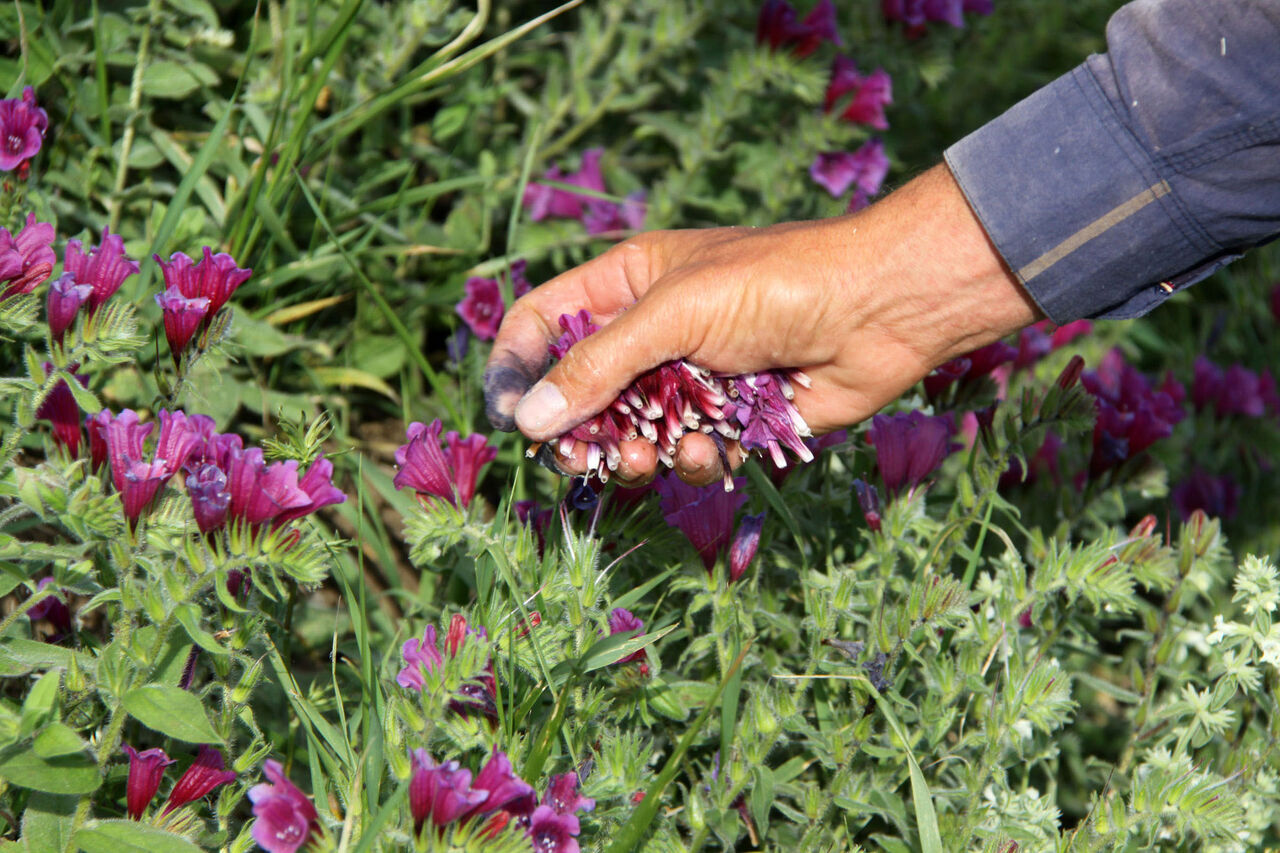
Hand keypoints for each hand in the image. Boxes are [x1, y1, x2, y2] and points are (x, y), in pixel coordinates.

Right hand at [483, 164, 1041, 486]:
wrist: (878, 310)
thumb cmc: (774, 284)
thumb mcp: (673, 313)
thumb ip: (598, 367)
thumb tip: (527, 422)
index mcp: (627, 285)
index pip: (544, 323)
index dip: (516, 366)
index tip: (508, 416)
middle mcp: (651, 334)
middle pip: (579, 395)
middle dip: (576, 432)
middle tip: (579, 460)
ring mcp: (690, 381)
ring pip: (630, 436)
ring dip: (632, 454)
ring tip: (650, 455)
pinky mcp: (729, 422)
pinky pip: (686, 457)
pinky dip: (691, 461)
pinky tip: (709, 451)